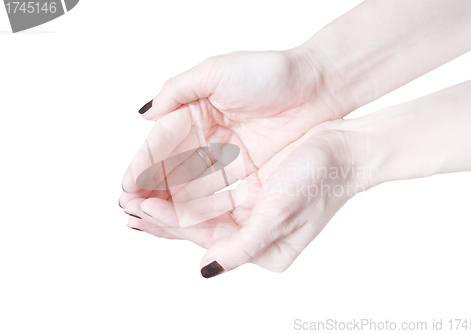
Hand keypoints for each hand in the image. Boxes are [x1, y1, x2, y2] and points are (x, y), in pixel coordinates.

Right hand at [120, 49, 351, 205]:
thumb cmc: (269, 73)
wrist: (317, 86)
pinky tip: (183, 219)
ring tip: (151, 219)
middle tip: (133, 209)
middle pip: (173, 167)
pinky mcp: (248, 171)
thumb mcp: (217, 71)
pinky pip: (219, 193)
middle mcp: (208, 134)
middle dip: (152, 189)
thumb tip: (144, 113)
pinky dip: (200, 206)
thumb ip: (178, 89)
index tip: (127, 186)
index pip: (162, 142)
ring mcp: (228, 155)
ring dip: (171, 202)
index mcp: (196, 109)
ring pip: (192, 184)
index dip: (143, 164)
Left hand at [122, 121, 370, 275]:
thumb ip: (241, 247)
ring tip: (137, 195)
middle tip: (127, 206)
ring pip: (201, 207)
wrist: (347, 148)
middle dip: (161, 215)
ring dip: (170, 199)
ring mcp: (251, 209)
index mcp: (260, 247)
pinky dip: (188, 184)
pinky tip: (166, 179)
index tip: (139, 209)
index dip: (169, 224)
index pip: (204, 237)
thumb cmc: (320, 181)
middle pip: (197, 225)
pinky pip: (212, 189)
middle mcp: (253, 231)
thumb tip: (205, 270)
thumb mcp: (279, 215)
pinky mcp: (252, 188)